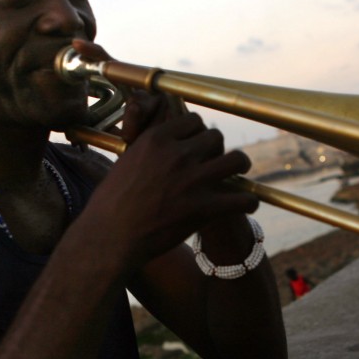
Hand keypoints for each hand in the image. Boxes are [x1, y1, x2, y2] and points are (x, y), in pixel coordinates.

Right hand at [73, 40, 256, 263]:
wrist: (110, 237)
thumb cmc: (111, 203)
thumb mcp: (126, 160)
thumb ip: (148, 148)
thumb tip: (162, 143)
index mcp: (157, 139)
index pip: (193, 121)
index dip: (197, 133)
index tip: (198, 144)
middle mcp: (178, 154)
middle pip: (216, 137)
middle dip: (216, 149)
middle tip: (214, 162)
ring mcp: (193, 180)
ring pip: (237, 160)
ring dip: (240, 166)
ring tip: (239, 174)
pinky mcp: (204, 208)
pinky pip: (242, 199)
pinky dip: (248, 203)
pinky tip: (246, 205)